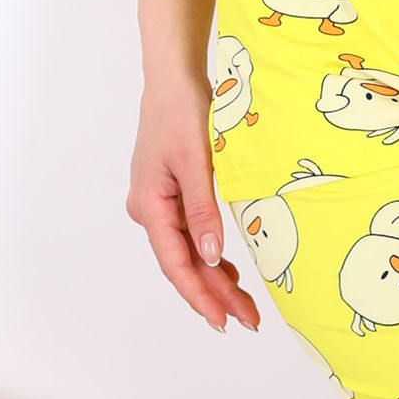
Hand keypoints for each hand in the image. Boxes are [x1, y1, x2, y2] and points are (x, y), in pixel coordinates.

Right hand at [124, 74, 261, 334]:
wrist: (174, 76)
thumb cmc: (183, 111)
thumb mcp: (197, 163)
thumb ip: (203, 211)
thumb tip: (212, 258)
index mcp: (150, 205)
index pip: (176, 263)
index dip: (200, 296)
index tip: (223, 321)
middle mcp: (150, 209)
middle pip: (184, 262)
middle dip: (215, 293)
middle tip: (248, 321)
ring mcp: (160, 201)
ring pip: (189, 250)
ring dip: (215, 277)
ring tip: (244, 305)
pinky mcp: (173, 191)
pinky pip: (192, 232)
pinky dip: (211, 253)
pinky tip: (230, 269)